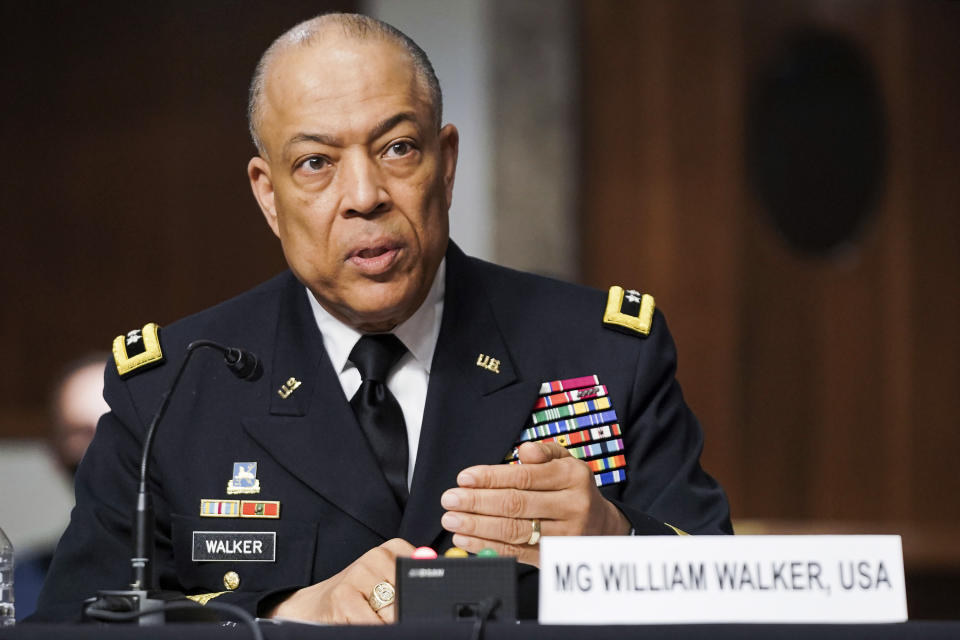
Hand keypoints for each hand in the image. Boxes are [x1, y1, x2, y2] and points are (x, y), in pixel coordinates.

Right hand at [266, 538, 414, 623]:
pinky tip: (358, 621)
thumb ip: (411, 582)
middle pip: (409, 597)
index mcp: (393, 549)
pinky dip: (371, 628)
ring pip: (393, 613)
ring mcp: (358, 574)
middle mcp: (376, 556)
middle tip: (386, 614)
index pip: (423, 576)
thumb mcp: (387, 583)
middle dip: (402, 614)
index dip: (420, 598)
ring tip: (371, 616)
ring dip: (386, 623)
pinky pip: (373, 624)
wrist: (315, 605)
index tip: (414, 607)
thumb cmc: (356, 596)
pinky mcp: (343, 596)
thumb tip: (437, 595)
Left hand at [440, 441, 629, 565]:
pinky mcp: (553, 557)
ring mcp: (564, 535)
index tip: (464, 478)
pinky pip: (515, 552)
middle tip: (450, 499)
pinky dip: (486, 546)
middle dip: (477, 502)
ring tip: (452, 519)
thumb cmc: (573, 489)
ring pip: (513, 530)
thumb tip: (525, 450)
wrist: (602, 526)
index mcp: (572, 476)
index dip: (491, 478)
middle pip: (516, 504)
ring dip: (477, 526)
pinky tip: (466, 538)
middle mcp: (571, 506)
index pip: (525, 477)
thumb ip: (545, 452)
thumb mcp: (567, 462)